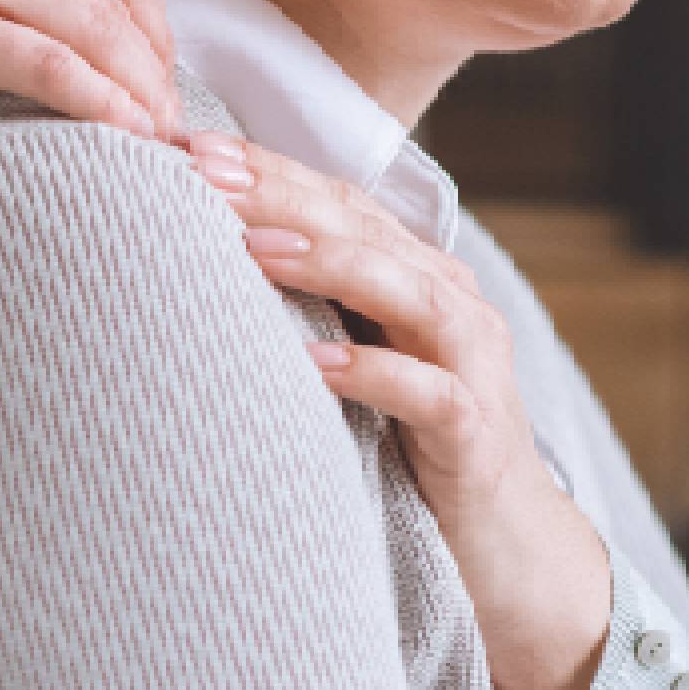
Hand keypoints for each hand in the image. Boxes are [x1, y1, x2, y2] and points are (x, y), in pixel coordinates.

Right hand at [0, 0, 184, 143]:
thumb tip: (53, 14)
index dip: (153, 26)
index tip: (162, 76)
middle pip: (118, 0)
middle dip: (156, 72)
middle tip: (176, 129)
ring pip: (95, 35)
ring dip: (140, 98)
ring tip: (161, 148)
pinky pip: (49, 68)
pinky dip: (99, 108)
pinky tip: (125, 140)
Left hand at [187, 132, 610, 689]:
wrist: (505, 545)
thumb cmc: (407, 440)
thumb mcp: (353, 356)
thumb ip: (305, 305)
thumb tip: (197, 255)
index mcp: (413, 273)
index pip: (335, 201)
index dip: (265, 169)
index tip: (184, 144)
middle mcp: (448, 302)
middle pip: (361, 228)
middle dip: (279, 194)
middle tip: (200, 168)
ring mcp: (469, 363)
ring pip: (404, 291)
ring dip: (327, 263)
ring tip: (253, 249)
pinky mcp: (474, 432)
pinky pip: (426, 392)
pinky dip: (370, 372)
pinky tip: (313, 364)